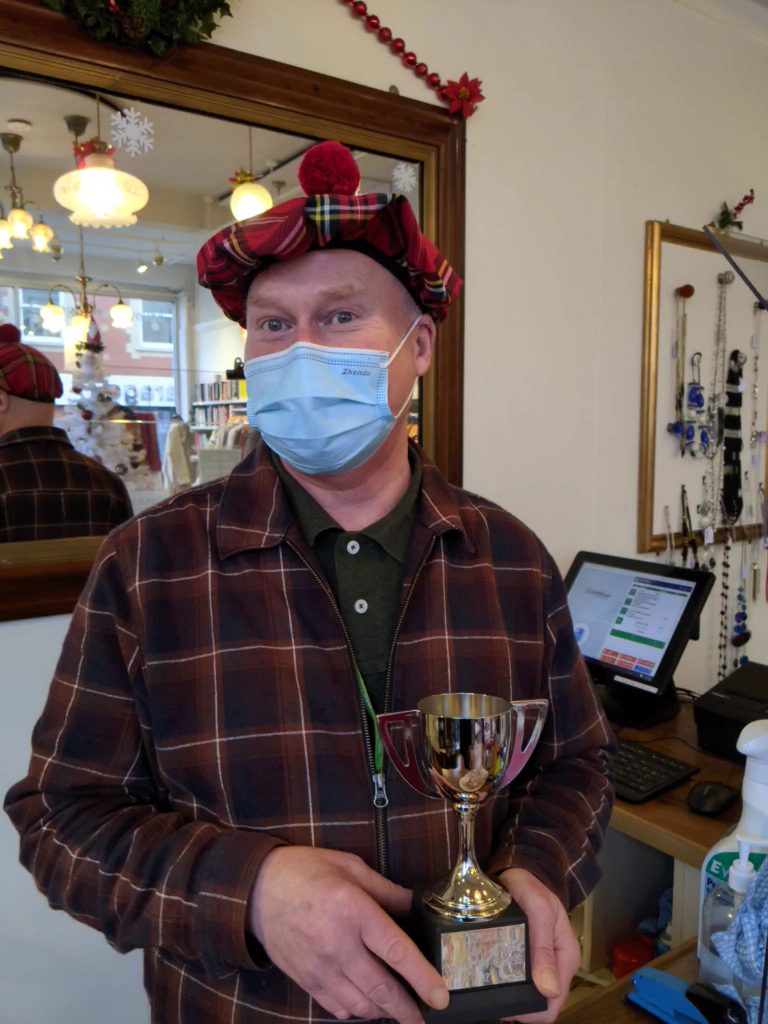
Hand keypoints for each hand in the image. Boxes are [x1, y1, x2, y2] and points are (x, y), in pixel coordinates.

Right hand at [248, 846, 449, 1022]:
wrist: (256, 890)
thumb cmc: (305, 871)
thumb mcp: (349, 867)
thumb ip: (385, 889)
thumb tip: (413, 904)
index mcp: (352, 910)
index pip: (395, 951)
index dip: (422, 977)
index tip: (440, 996)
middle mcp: (337, 944)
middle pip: (381, 989)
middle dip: (407, 1009)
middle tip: (424, 1017)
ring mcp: (319, 967)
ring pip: (361, 1005)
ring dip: (383, 1011)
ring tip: (398, 1007)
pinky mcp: (306, 980)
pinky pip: (337, 1008)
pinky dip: (357, 1011)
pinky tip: (366, 1003)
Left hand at [498, 868, 580, 1022]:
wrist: (519, 869)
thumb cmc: (530, 885)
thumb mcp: (538, 909)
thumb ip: (543, 947)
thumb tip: (548, 990)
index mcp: (566, 957)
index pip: (554, 1002)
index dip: (531, 1013)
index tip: (504, 1010)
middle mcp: (557, 964)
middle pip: (541, 1003)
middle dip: (519, 1008)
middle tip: (491, 1003)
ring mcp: (543, 962)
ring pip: (530, 994)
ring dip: (511, 998)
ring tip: (488, 995)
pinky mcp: (528, 957)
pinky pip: (521, 981)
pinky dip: (507, 985)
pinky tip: (492, 983)